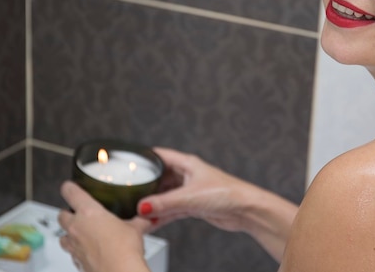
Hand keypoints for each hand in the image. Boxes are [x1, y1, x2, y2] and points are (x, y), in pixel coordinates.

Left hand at [58, 181, 149, 271]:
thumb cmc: (123, 250)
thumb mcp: (136, 229)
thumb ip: (139, 221)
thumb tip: (147, 218)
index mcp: (89, 212)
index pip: (70, 192)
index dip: (69, 188)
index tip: (70, 186)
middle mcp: (76, 228)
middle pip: (61, 215)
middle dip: (68, 213)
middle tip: (78, 213)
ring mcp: (74, 247)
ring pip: (62, 236)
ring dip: (69, 234)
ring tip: (83, 233)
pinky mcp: (77, 263)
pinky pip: (72, 254)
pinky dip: (79, 251)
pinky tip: (91, 252)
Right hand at [137, 147, 255, 231]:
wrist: (245, 210)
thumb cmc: (226, 193)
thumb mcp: (189, 197)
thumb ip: (164, 203)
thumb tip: (144, 206)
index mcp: (187, 163)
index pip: (160, 156)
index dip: (145, 158)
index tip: (129, 163)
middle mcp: (188, 175)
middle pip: (161, 177)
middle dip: (147, 185)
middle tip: (131, 192)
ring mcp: (190, 190)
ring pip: (166, 195)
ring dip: (155, 203)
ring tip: (139, 209)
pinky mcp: (194, 205)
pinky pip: (172, 208)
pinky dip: (163, 214)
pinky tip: (153, 220)